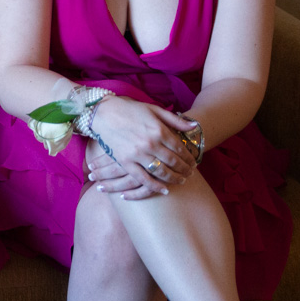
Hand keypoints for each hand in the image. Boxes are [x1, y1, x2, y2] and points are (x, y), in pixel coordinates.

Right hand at [86, 97, 200, 195]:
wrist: (104, 113)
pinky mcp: (126, 161)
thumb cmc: (130, 109)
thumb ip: (175, 119)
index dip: (189, 158)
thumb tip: (195, 126)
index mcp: (159, 130)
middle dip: (185, 170)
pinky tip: (164, 190)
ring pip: (161, 172)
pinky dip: (155, 186)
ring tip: (181, 181)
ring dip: (174, 179)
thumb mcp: (154, 110)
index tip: (194, 163)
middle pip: (174, 162)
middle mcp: (151, 143)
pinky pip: (143, 178)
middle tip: (190, 173)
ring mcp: (138, 154)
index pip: (181, 148)